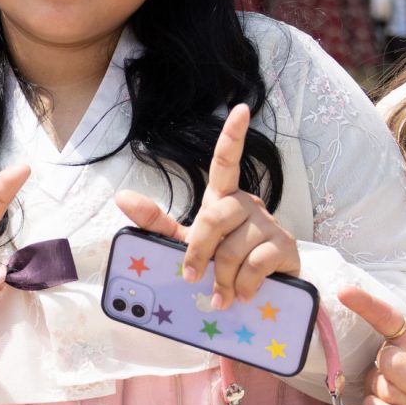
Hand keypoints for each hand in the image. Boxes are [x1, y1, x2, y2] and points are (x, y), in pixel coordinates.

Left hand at [115, 104, 295, 309]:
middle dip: (198, 253)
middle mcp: (248, 204)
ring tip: (221, 294)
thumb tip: (121, 197)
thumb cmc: (220, 262)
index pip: (226, 162)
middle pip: (213, 218)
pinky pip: (256, 263)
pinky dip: (243, 285)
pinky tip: (242, 294)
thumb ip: (155, 222)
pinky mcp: (285, 247)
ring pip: (233, 248)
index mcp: (222, 200)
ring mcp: (269, 224)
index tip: (241, 110)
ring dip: (221, 278)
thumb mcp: (184, 243)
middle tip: (193, 279)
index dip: (232, 136)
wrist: (258, 293)